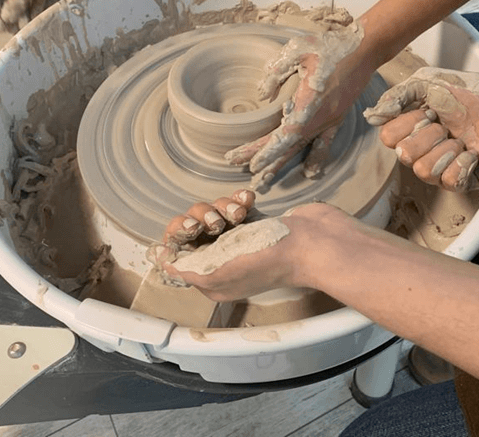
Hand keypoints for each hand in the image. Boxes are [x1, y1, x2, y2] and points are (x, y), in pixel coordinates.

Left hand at [148, 190, 353, 300]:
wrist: (314, 242)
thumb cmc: (271, 259)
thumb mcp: (220, 272)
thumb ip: (188, 269)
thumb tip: (163, 262)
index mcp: (213, 279)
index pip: (180, 254)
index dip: (178, 237)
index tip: (191, 229)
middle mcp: (225, 261)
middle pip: (194, 230)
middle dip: (203, 217)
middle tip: (218, 223)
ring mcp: (242, 240)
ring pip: (215, 213)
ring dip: (224, 206)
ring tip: (241, 212)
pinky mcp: (257, 222)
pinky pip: (236, 205)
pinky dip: (240, 199)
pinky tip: (250, 201)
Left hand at [225, 24, 374, 186]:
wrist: (364, 49)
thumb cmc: (331, 46)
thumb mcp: (298, 49)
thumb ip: (276, 71)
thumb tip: (262, 95)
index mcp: (309, 101)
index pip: (285, 135)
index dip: (267, 151)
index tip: (249, 162)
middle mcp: (321, 117)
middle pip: (289, 146)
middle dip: (266, 160)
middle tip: (243, 173)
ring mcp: (330, 120)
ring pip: (302, 147)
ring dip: (283, 163)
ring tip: (263, 180)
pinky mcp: (337, 118)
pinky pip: (324, 143)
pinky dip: (316, 158)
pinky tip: (310, 172)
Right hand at [365, 67, 478, 189]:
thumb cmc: (468, 91)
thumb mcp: (427, 82)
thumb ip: (397, 95)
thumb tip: (372, 116)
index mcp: (410, 131)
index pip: (387, 138)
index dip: (408, 122)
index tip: (430, 109)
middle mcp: (422, 152)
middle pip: (404, 156)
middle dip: (430, 134)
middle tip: (448, 124)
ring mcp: (441, 168)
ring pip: (424, 171)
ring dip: (447, 149)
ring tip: (462, 138)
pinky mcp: (463, 180)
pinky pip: (449, 182)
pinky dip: (462, 163)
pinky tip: (473, 152)